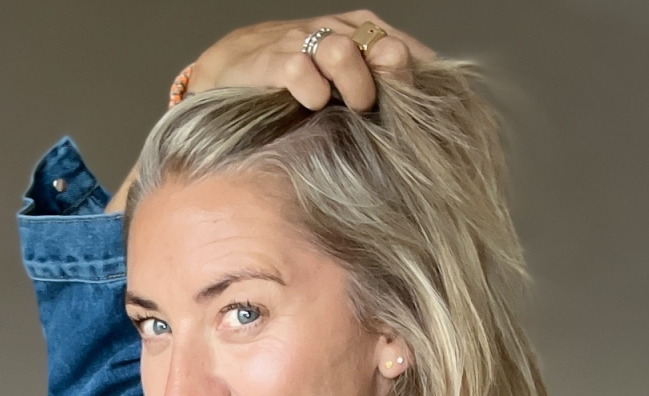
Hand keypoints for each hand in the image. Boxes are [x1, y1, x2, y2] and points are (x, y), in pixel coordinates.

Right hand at [194, 13, 434, 110]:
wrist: (229, 70)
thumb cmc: (292, 84)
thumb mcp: (339, 85)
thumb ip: (376, 90)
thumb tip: (419, 112)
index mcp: (357, 31)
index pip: (400, 46)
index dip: (411, 76)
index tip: (415, 109)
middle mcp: (334, 30)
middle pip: (379, 44)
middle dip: (388, 77)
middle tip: (378, 108)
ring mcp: (300, 42)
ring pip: (342, 50)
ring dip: (352, 84)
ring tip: (348, 108)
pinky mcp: (270, 60)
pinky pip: (298, 70)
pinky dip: (311, 91)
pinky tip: (311, 105)